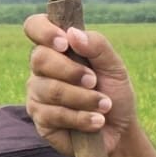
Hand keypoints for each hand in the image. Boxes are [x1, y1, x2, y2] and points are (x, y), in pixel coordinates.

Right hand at [23, 15, 137, 155]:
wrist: (120, 129)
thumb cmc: (114, 92)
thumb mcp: (114, 67)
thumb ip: (97, 46)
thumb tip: (72, 33)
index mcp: (58, 49)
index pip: (35, 26)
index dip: (44, 31)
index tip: (65, 43)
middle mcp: (42, 69)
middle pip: (40, 58)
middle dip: (71, 70)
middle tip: (94, 81)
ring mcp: (37, 94)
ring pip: (50, 89)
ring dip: (83, 98)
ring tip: (105, 105)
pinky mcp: (40, 120)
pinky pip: (54, 114)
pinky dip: (81, 117)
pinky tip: (96, 121)